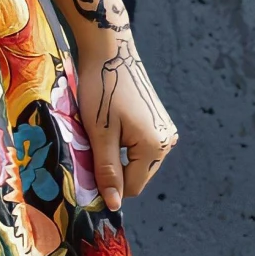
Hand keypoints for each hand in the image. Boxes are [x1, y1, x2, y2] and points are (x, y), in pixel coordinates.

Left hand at [72, 25, 176, 209]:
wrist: (110, 50)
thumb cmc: (101, 89)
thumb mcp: (99, 133)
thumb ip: (107, 170)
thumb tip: (114, 206)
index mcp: (155, 147)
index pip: (131, 187)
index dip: (107, 184)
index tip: (87, 167)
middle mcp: (167, 141)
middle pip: (135, 175)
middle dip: (112, 167)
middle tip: (92, 144)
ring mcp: (164, 130)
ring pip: (136, 161)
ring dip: (116, 155)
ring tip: (101, 130)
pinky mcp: (157, 120)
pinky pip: (139, 145)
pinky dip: (122, 142)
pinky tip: (111, 123)